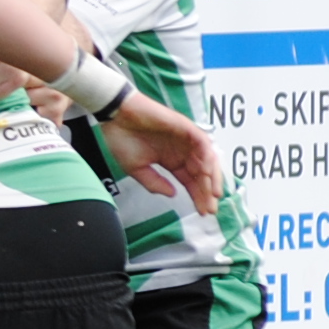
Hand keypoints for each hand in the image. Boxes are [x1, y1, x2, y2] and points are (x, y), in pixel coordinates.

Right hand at [102, 90, 223, 212]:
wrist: (116, 116)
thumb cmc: (122, 138)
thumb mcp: (137, 169)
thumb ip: (154, 183)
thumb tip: (172, 194)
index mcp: (171, 160)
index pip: (190, 181)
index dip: (197, 196)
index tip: (202, 212)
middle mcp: (182, 151)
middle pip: (202, 174)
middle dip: (207, 192)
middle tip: (211, 209)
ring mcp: (186, 139)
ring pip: (207, 159)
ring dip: (212, 177)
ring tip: (213, 194)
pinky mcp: (185, 127)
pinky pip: (202, 143)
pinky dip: (206, 156)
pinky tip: (205, 172)